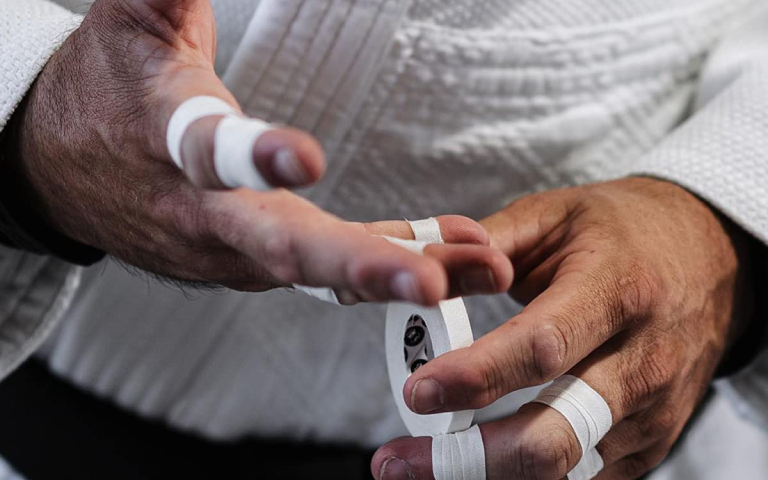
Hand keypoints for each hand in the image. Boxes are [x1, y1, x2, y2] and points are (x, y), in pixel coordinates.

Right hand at [0, 0, 512, 301]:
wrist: (63, 170)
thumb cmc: (109, 89)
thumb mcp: (132, 19)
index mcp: (167, 138)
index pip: (208, 153)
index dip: (254, 160)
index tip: (305, 161)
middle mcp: (201, 214)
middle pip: (279, 246)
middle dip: (356, 265)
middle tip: (427, 281)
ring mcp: (230, 250)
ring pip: (318, 273)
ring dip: (400, 270)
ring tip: (482, 269)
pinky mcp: (252, 265)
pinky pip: (326, 272)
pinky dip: (389, 261)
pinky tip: (448, 256)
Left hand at [373, 177, 755, 478]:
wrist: (708, 260)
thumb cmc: (623, 233)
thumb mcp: (557, 214)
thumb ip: (488, 241)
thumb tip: (422, 270)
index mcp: (616, 291)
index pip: (543, 348)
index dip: (476, 377)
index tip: (417, 392)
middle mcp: (642, 360)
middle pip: (554, 436)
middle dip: (468, 459)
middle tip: (396, 461)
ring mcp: (652, 411)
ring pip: (565, 470)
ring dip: (487, 477)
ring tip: (422, 467)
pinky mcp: (650, 441)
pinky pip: (583, 478)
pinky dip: (525, 478)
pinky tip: (479, 465)